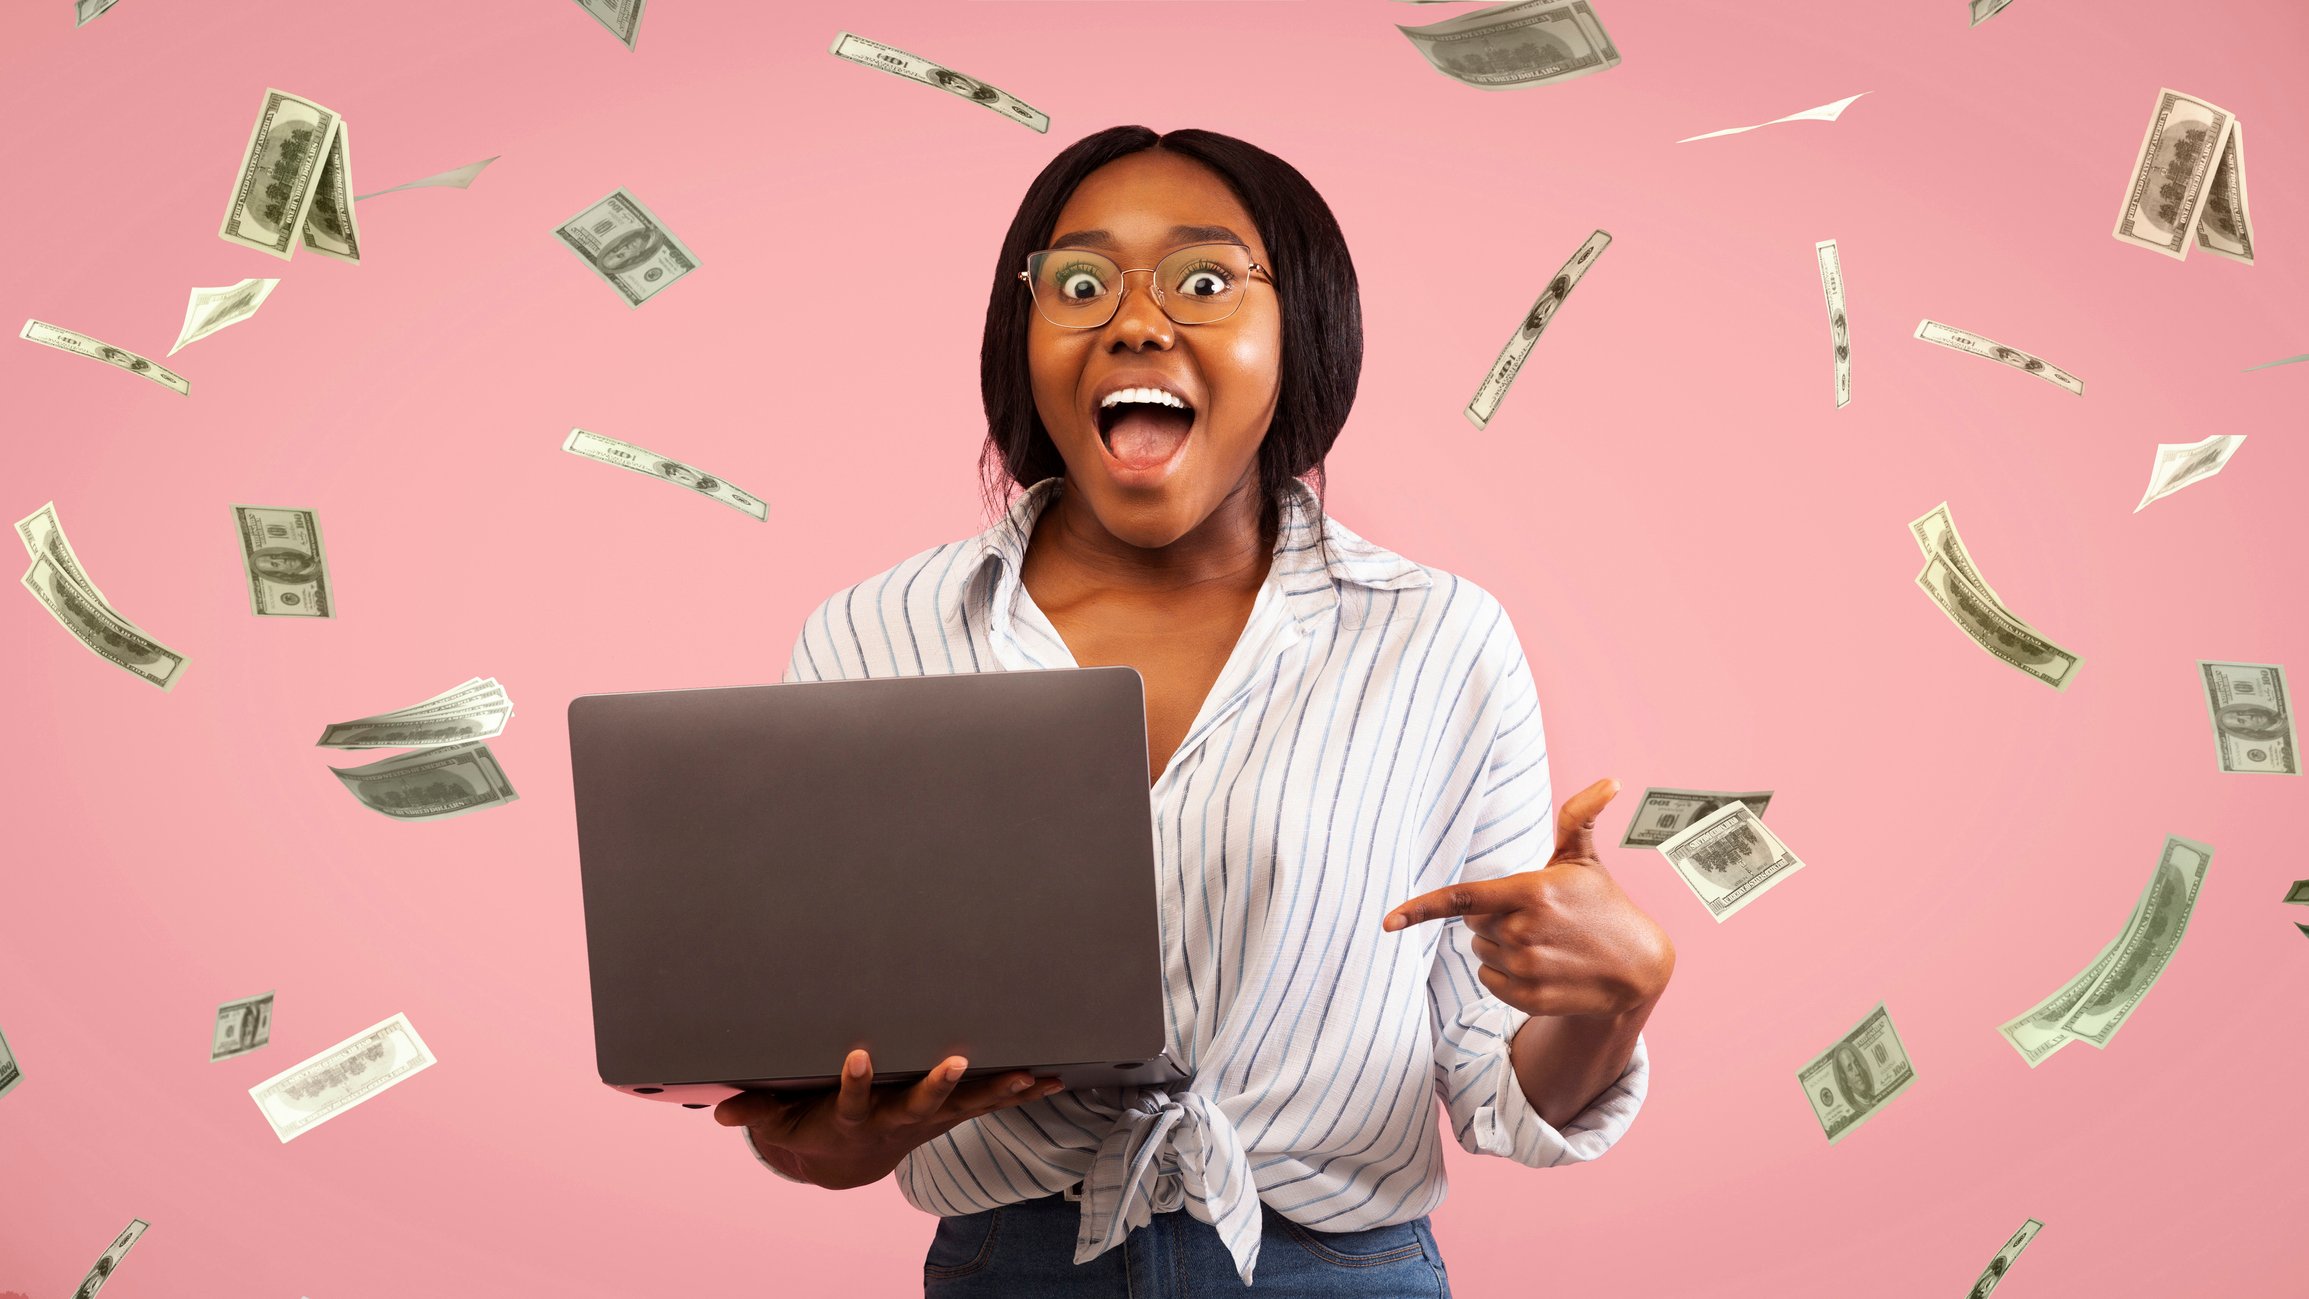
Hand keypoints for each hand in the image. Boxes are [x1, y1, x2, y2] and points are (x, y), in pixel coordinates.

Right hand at [713, 1049, 1063, 1189]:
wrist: (846, 1161)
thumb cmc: (810, 1125)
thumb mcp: (778, 1121)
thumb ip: (756, 1111)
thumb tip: (720, 1110)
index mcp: (852, 1117)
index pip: (852, 1100)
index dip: (854, 1081)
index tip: (858, 1055)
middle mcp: (895, 1121)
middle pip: (919, 1104)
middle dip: (938, 1083)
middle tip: (957, 1060)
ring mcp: (927, 1120)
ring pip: (966, 1106)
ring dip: (998, 1092)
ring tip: (1030, 1076)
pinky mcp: (949, 1115)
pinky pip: (989, 1105)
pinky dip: (1021, 1094)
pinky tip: (1054, 1080)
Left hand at [1380, 777, 1672, 1019]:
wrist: (1636, 967)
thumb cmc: (1604, 905)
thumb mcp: (1586, 859)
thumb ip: (1579, 817)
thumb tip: (1610, 781)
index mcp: (1532, 892)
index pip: (1463, 900)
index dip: (1421, 908)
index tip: (1388, 920)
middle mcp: (1525, 931)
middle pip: (1473, 924)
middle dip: (1495, 917)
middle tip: (1537, 917)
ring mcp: (1527, 968)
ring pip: (1480, 951)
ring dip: (1501, 946)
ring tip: (1544, 942)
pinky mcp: (1529, 998)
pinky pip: (1489, 980)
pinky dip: (1505, 975)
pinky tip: (1540, 967)